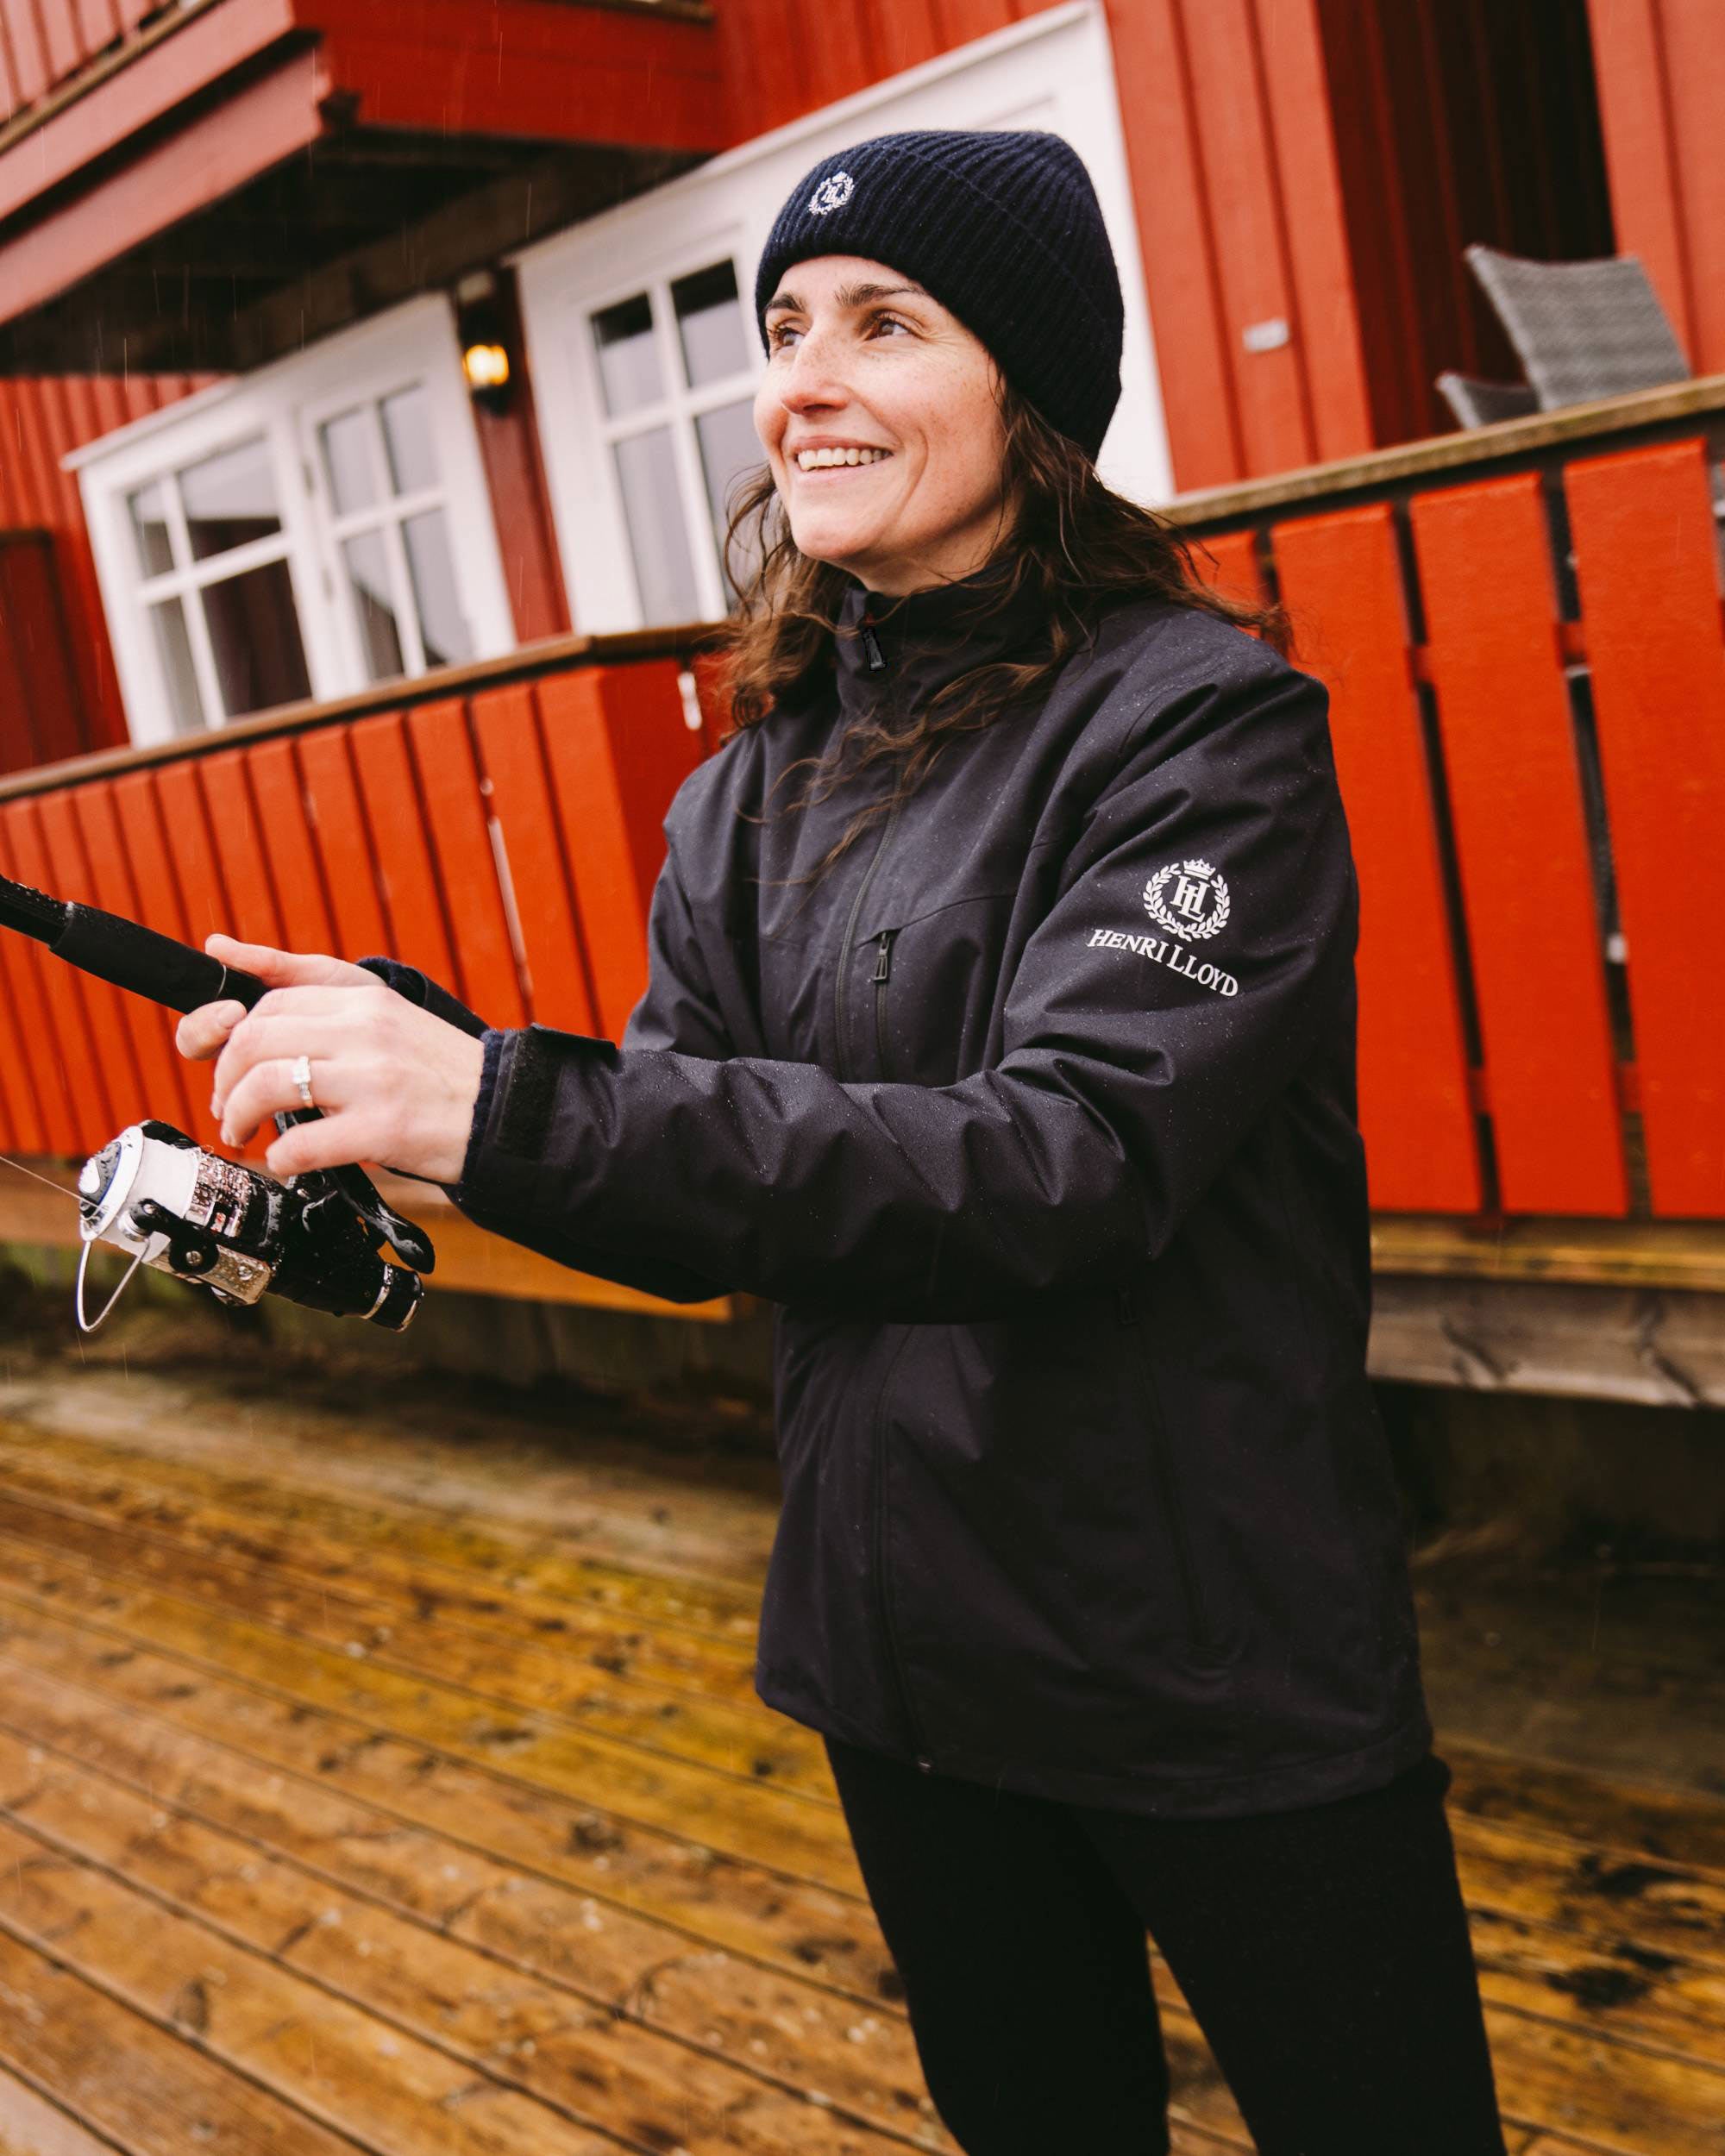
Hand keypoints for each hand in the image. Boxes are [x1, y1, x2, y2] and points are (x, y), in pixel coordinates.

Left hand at [176, 933, 485, 1184]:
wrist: (503, 1113)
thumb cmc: (437, 1070)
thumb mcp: (379, 1011)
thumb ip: (304, 980)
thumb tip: (220, 946)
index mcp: (362, 1000)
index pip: (268, 1000)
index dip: (228, 1036)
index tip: (226, 1066)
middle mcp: (366, 1030)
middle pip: (254, 1038)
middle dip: (224, 1080)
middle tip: (228, 1108)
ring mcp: (374, 1078)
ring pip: (268, 1083)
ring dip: (238, 1115)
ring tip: (243, 1132)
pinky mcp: (384, 1128)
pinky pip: (302, 1143)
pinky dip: (280, 1157)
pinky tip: (287, 1161)